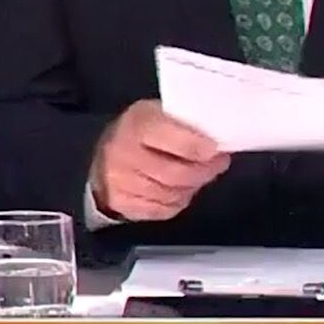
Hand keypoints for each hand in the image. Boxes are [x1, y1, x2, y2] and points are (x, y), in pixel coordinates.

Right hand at [89, 101, 229, 222]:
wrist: (104, 157)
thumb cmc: (141, 132)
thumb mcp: (158, 114)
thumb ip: (183, 124)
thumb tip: (219, 139)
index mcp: (136, 124)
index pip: (166, 136)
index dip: (193, 145)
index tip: (216, 149)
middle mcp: (123, 153)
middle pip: (174, 173)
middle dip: (203, 171)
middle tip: (219, 163)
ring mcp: (119, 181)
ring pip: (171, 194)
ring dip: (192, 187)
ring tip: (199, 175)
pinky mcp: (122, 203)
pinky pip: (162, 210)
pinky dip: (177, 202)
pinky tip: (181, 190)